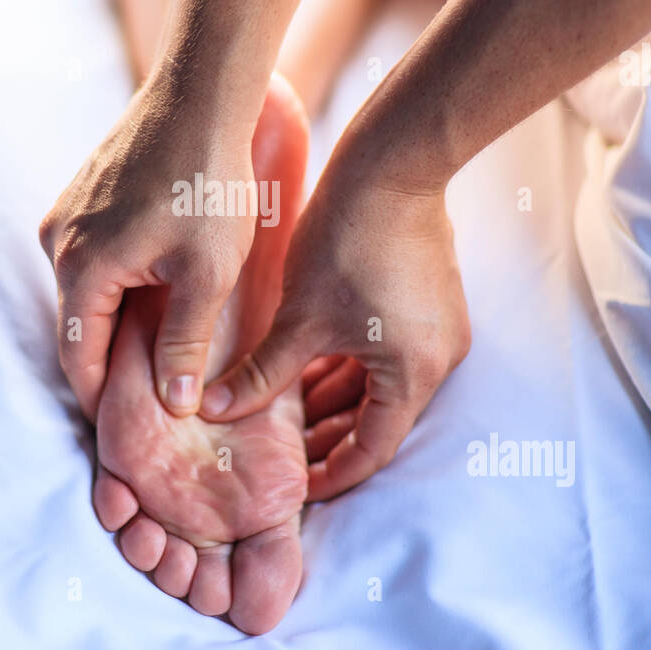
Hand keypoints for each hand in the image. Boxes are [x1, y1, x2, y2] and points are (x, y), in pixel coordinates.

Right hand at [39, 75, 256, 421]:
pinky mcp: (84, 195)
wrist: (203, 93)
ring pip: (87, 291)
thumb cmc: (210, 180)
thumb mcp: (208, 273)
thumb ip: (186, 343)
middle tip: (148, 404)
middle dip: (110, 366)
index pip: (77, 358)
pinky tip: (156, 296)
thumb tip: (176, 404)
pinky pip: (93, 256)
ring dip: (116, 323)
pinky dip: (118, 285)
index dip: (102, 402)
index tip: (129, 435)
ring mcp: (67, 214)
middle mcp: (59, 242)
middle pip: (78, 326)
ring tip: (158, 355)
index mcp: (80, 268)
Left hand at [200, 142, 470, 496]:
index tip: (291, 486)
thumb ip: (259, 372)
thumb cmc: (347, 239)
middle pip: (378, 419)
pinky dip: (348, 366)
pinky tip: (303, 364)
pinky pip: (385, 353)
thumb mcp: (298, 317)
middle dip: (326, 435)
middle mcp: (438, 358)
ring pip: (378, 384)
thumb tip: (212, 410)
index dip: (330, 473)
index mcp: (414, 374)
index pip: (372, 450)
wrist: (391, 163)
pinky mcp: (429, 300)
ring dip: (333, 398)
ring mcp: (438, 328)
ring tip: (279, 410)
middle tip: (274, 451)